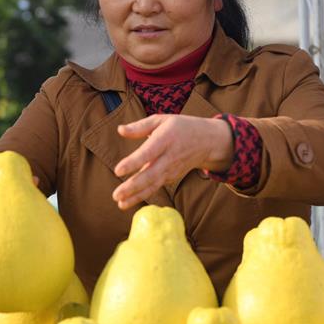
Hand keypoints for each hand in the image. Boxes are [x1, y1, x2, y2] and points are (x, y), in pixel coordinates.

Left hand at [111, 115, 233, 209]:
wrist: (207, 141)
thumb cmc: (180, 127)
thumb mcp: (161, 120)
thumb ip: (140, 126)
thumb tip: (120, 130)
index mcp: (165, 139)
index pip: (148, 153)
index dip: (133, 162)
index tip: (118, 171)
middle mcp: (169, 157)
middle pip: (150, 174)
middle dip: (133, 186)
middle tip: (116, 195)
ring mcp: (172, 169)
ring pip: (153, 185)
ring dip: (136, 196)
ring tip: (120, 204)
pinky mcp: (172, 177)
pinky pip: (156, 187)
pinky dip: (143, 195)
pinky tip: (129, 201)